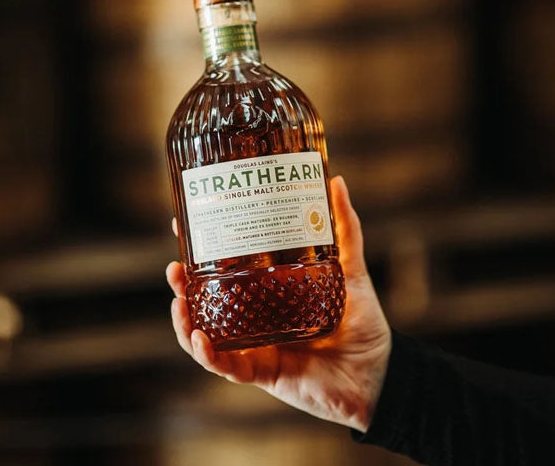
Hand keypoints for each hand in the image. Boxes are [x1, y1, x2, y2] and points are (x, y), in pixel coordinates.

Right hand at [166, 176, 391, 431]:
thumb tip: (335, 181)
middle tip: (173, 266)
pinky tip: (200, 336)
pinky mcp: (261, 372)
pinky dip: (208, 354)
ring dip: (184, 320)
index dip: (201, 252)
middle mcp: (256, 320)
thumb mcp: (350, 270)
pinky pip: (226, 366)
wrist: (380, 374)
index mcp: (269, 293)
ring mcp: (255, 347)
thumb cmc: (364, 325)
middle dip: (182, 285)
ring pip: (206, 335)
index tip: (183, 225)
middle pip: (206, 302)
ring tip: (178, 300)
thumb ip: (344, 230)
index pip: (226, 269)